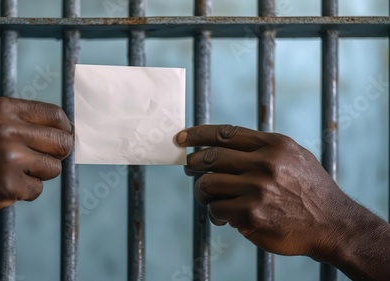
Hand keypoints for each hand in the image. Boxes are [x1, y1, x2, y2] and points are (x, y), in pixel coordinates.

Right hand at [0, 97, 72, 228]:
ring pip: (53, 168)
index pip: (55, 115)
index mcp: (4, 109)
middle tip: (48, 159)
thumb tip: (58, 125)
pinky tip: (5, 186)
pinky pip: (37, 189)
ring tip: (15, 172)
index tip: (64, 136)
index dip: (65, 128)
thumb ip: (17, 117)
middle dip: (60, 153)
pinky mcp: (9, 185)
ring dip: (40, 174)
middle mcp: (9, 130)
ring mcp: (10, 159)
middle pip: (62, 142)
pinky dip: (25, 191)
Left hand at [176, 125, 368, 257]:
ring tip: (208, 196)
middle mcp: (264, 163)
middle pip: (210, 157)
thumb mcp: (294, 156)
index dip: (197, 134)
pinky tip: (224, 216)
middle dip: (193, 163)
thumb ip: (262, 148)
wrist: (333, 224)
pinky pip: (216, 209)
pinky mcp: (251, 214)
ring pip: (207, 184)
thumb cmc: (309, 190)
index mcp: (273, 145)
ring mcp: (257, 189)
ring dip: (202, 192)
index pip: (224, 133)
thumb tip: (222, 143)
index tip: (181, 138)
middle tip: (189, 168)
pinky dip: (216, 213)